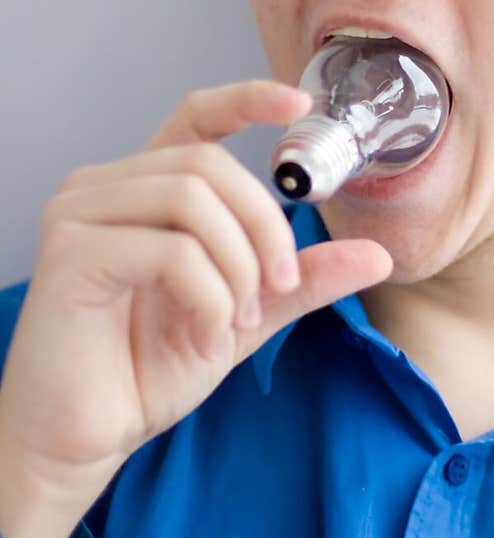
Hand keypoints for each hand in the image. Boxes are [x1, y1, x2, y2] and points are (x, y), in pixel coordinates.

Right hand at [0, 80, 392, 510]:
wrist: (83, 438)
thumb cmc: (143, 372)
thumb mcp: (244, 316)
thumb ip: (301, 280)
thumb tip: (378, 254)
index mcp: (144, 190)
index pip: (194, 117)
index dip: (247, 100)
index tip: (300, 105)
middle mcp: (103, 188)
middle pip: (209, 164)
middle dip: (264, 227)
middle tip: (276, 287)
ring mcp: (79, 215)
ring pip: (193, 201)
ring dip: (237, 267)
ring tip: (232, 321)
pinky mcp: (70, 255)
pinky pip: (171, 251)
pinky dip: (208, 296)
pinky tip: (202, 334)